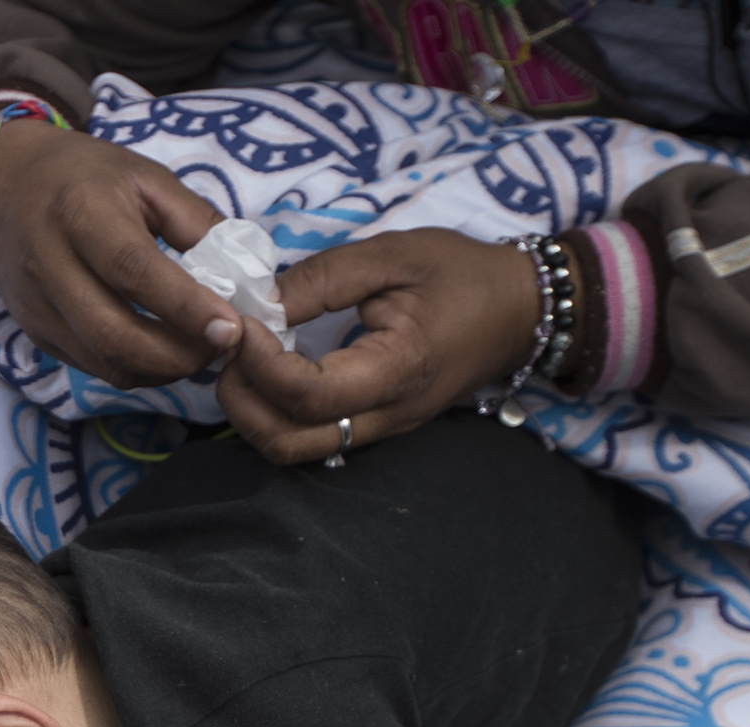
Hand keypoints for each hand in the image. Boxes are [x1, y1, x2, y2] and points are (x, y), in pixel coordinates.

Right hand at [0, 120, 241, 389]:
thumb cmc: (84, 176)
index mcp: (81, 213)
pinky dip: (137, 369)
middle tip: (222, 347)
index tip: (231, 329)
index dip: (186, 307)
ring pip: (104, 362)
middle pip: (115, 335)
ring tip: (199, 352)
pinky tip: (164, 352)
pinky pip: (93, 367)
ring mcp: (37, 307)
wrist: (2, 184)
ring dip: (161, 370)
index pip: (135, 271)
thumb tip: (245, 274)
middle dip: (178, 356)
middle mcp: (49, 265)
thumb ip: (195, 222)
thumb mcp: (145, 178)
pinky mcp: (35, 332)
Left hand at [213, 228, 542, 463]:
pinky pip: (312, 439)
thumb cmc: (463, 274)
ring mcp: (381, 429)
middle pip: (289, 442)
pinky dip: (275, 414)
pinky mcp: (375, 427)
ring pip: (295, 450)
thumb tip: (258, 302)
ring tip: (242, 360)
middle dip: (241, 401)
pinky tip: (268, 371)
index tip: (237, 321)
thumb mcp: (395, 255)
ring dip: (253, 414)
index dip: (258, 363)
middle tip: (227, 348)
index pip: (307, 394)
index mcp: (398, 371)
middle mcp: (387, 415)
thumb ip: (324, 278)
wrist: (521, 308)